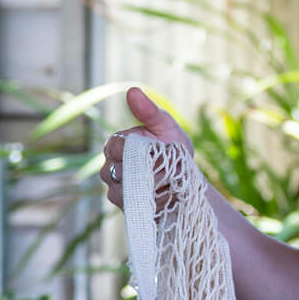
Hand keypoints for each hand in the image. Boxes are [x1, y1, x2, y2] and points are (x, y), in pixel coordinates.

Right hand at [101, 87, 195, 210]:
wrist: (187, 178)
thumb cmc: (174, 148)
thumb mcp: (165, 127)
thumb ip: (149, 111)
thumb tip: (132, 90)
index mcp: (116, 145)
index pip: (115, 147)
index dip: (135, 150)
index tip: (157, 150)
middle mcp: (110, 168)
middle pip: (116, 172)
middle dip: (144, 171)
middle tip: (168, 168)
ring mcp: (116, 190)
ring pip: (123, 191)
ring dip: (150, 187)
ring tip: (170, 181)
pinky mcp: (127, 209)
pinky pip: (134, 207)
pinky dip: (153, 202)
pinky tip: (168, 196)